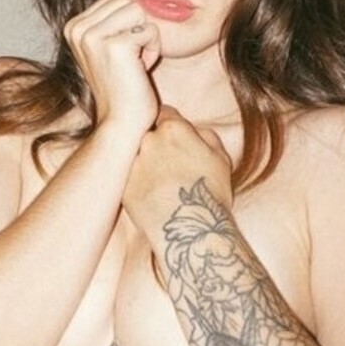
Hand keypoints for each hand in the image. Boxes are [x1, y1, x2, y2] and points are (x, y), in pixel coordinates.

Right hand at [63, 0, 160, 139]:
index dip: (127, 21)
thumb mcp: (107, 45)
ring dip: (146, 37)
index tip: (121, 50)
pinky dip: (153, 49)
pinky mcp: (116, 46)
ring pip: (139, 10)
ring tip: (134, 61)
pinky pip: (151, 30)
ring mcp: (93, 36)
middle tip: (130, 57)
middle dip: (138, 26)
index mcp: (73, 25)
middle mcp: (78, 28)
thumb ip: (111, 17)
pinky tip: (140, 68)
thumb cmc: (121, 84)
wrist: (120, 121)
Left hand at [123, 106, 232, 234]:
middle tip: (169, 164)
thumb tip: (193, 130)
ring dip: (145, 163)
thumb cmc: (212, 193)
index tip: (175, 139)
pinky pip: (129, 178)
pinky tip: (153, 197)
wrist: (193, 231)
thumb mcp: (221, 157)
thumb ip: (205, 135)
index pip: (164, 113)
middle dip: (156, 143)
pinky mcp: (123, 186)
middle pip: (147, 133)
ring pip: (136, 156)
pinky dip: (138, 183)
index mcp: (173, 129)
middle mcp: (148, 140)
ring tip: (161, 184)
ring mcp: (132, 163)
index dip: (171, 125)